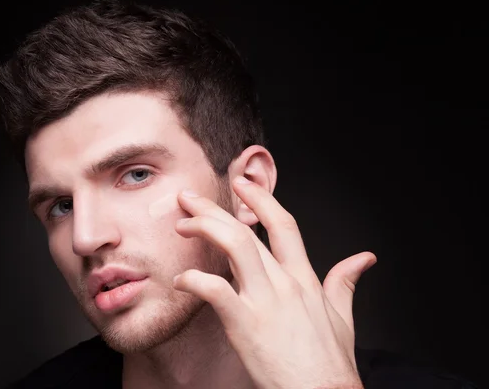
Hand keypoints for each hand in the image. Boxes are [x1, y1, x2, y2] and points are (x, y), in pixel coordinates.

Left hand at [173, 177, 376, 388]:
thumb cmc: (330, 361)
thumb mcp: (343, 316)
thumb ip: (346, 282)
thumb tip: (364, 259)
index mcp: (304, 278)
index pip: (283, 225)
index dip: (261, 200)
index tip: (241, 184)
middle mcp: (284, 283)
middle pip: (247, 231)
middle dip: (215, 209)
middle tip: (190, 197)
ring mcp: (265, 301)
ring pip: (234, 248)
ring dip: (205, 229)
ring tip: (183, 224)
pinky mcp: (246, 324)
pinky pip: (216, 291)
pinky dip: (195, 280)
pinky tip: (182, 279)